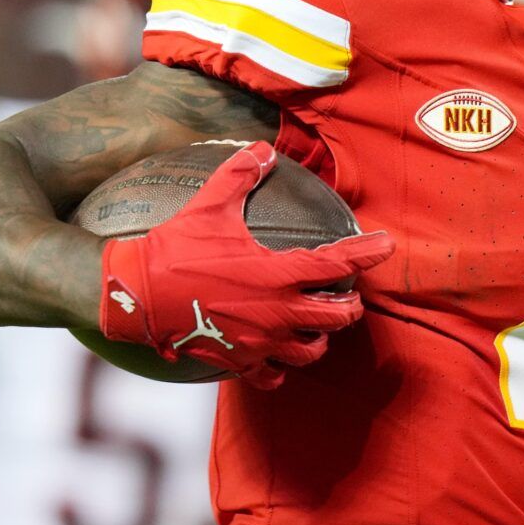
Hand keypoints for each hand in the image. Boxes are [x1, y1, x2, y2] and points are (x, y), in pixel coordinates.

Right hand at [99, 142, 393, 387]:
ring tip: (318, 326)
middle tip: (348, 294)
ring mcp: (260, 343)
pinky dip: (281, 368)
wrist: (138, 295)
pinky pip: (273, 376)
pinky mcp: (239, 362)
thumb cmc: (175, 249)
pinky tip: (277, 356)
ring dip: (321, 337)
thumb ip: (240, 174)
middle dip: (350, 304)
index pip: (337, 264)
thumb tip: (261, 149)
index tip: (385, 245)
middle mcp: (277, 313)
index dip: (366, 252)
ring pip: (312, 351)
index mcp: (277, 274)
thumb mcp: (209, 204)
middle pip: (337, 316)